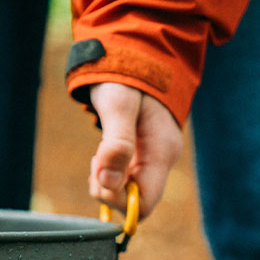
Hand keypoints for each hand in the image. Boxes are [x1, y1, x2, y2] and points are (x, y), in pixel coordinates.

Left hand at [88, 82, 182, 218]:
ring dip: (105, 180)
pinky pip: (123, 178)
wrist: (136, 55)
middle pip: (134, 200)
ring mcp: (152, 158)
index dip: (118, 201)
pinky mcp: (141, 155)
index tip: (100, 177)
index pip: (144, 204)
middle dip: (108, 189)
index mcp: (162, 151)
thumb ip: (116, 144)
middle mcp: (161, 159)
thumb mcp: (118, 105)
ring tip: (100, 152)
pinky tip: (104, 153)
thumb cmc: (127, 77)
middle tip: (97, 159)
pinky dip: (107, 171)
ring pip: (126, 190)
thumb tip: (107, 183)